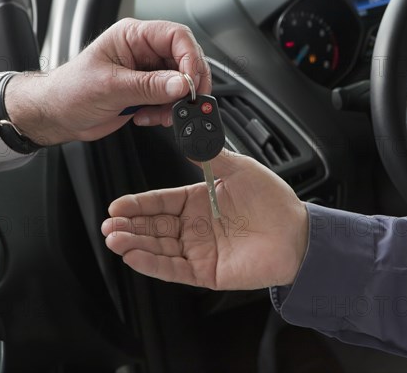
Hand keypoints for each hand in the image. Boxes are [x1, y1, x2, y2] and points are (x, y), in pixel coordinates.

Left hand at [4, 18, 210, 144]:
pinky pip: (171, 101)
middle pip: (185, 60)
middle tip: (185, 103)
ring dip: (176, 103)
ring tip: (159, 115)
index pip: (175, 36)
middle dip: (187, 85)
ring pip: (181, 84)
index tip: (190, 83)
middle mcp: (143, 52)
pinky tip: (147, 118)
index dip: (189, 58)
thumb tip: (181, 84)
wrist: (57, 116)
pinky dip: (166, 113)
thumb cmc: (70, 91)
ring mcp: (147, 73)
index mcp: (132, 36)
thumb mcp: (110, 87)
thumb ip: (149, 86)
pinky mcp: (148, 94)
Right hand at [101, 151, 308, 289]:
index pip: (160, 202)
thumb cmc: (273, 201)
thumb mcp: (239, 169)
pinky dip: (152, 264)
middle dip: (129, 226)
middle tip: (109, 224)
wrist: (298, 232)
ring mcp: (198, 250)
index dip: (138, 204)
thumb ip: (211, 155)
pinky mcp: (206, 271)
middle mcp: (194, 227)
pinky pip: (174, 268)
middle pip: (153, 226)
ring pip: (159, 248)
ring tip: (113, 239)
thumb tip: (191, 134)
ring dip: (134, 244)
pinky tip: (134, 257)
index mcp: (198, 201)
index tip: (118, 204)